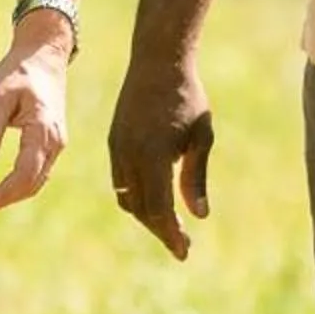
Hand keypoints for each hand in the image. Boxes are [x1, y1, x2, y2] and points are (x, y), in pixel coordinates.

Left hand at [0, 14, 71, 219]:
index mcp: (43, 131)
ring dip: (11, 197)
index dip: (0, 195)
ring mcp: (56, 143)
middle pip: (31, 185)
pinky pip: (38, 172)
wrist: (44, 55)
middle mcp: (55, 142)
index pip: (23, 176)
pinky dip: (20, 186)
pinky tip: (1, 190)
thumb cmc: (19, 71)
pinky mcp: (52, 142)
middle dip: (3, 201)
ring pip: (36, 182)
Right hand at [106, 51, 213, 260]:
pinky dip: (134, 196)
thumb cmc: (187, 98)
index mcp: (154, 154)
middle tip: (181, 245)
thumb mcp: (200, 137)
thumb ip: (196, 177)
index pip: (160, 208)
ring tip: (169, 225)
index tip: (184, 252)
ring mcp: (118, 147)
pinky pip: (120, 180)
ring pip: (126, 197)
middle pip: (141, 209)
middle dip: (160, 230)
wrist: (157, 61)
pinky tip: (153, 199)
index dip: (171, 234)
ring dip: (146, 215)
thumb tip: (199, 216)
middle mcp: (130, 154)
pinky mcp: (113, 141)